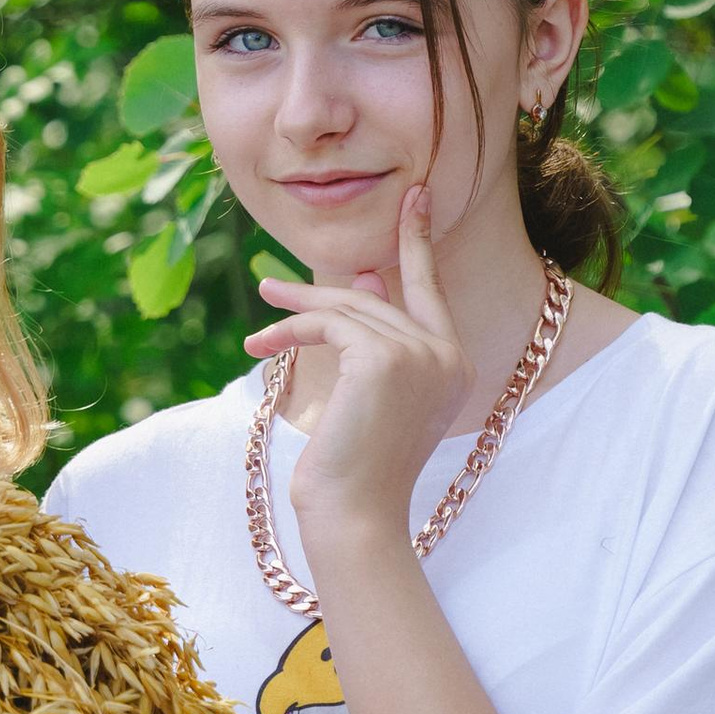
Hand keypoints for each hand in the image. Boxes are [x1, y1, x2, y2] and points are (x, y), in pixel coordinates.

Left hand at [246, 188, 467, 557]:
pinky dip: (290, 330)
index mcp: (456, 365)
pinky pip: (328, 324)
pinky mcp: (384, 358)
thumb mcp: (374, 399)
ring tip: (258, 318)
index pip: (432, 290)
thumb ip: (377, 339)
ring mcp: (421, 354)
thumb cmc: (360, 471)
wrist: (357, 516)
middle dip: (320, 289)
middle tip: (270, 283)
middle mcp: (448, 355)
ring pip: (347, 308)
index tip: (414, 197)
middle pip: (377, 298)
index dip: (418, 242)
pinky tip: (262, 348)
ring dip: (294, 312)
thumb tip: (365, 279)